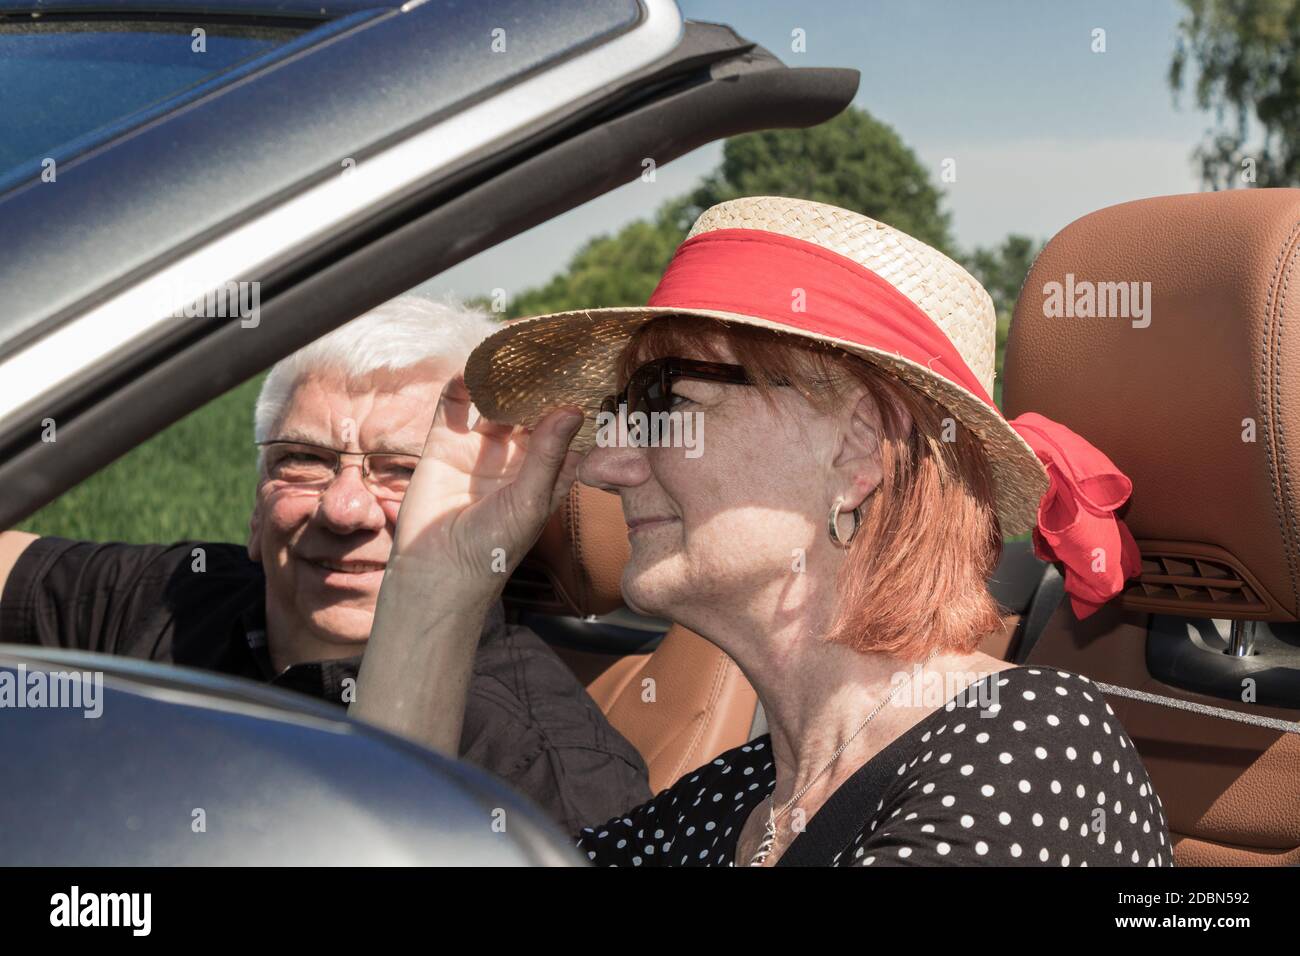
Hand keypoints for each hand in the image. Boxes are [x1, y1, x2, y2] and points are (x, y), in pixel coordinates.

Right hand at [390, 373, 583, 598]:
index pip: (567, 430)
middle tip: (551, 349)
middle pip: (531, 409)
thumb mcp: (530, 499)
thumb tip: (571, 410)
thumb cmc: (493, 548)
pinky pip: (454, 405)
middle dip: (540, 384)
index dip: (577, 404)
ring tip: (512, 353)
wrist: (437, 571)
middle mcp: (516, 457)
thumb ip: (548, 454)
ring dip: (502, 380)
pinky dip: (461, 384)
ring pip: (495, 402)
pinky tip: (471, 368)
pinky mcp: (445, 444)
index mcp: (547, 473)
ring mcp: (480, 449)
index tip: (590, 373)